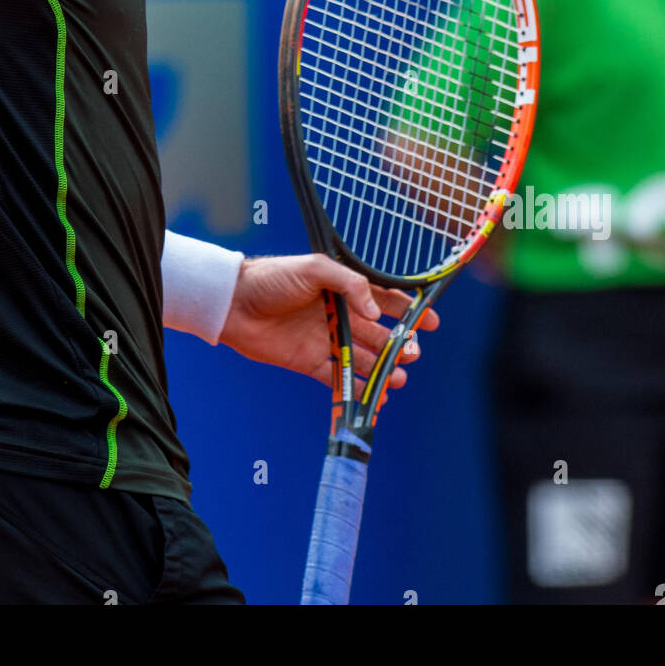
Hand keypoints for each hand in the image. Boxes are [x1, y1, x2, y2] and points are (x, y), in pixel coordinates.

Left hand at [218, 252, 439, 389]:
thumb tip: (375, 310)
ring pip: (363, 359)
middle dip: (399, 345)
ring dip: (382, 370)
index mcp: (341, 290)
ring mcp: (325, 340)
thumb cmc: (272, 278)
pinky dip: (356, 389)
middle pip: (378, 334)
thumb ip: (349, 284)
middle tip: (411, 354)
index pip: (383, 300)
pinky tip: (372, 397)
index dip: (407, 310)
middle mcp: (338, 316)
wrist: (234, 303)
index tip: (430, 322)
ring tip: (397, 379)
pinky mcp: (309, 362)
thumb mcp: (315, 268)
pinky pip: (338, 379)